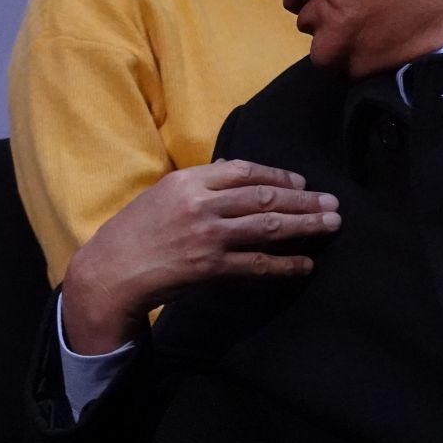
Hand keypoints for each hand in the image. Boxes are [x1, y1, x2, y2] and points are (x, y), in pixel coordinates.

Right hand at [61, 159, 340, 352]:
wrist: (109, 273)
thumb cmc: (132, 234)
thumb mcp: (160, 195)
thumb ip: (198, 185)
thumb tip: (234, 173)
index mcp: (188, 180)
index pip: (244, 170)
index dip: (278, 173)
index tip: (300, 179)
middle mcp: (201, 204)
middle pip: (265, 196)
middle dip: (304, 199)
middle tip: (332, 202)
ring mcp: (208, 236)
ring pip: (269, 226)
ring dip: (306, 225)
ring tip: (331, 224)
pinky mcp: (211, 267)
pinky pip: (259, 264)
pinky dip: (286, 265)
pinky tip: (305, 264)